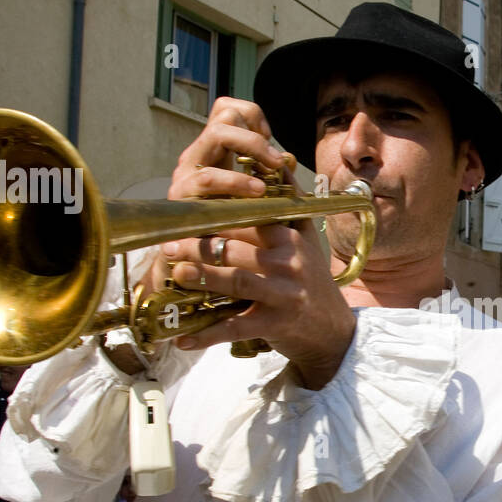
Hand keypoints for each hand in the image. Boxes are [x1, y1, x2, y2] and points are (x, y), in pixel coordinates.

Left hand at [150, 99, 357, 389]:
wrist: (332, 330)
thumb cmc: (311, 280)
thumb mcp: (307, 239)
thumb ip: (291, 205)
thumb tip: (279, 162)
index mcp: (290, 237)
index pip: (248, 219)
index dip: (215, 215)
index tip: (187, 213)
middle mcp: (288, 263)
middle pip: (235, 249)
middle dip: (197, 246)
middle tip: (168, 244)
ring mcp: (282, 295)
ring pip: (234, 281)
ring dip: (200, 278)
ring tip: (174, 272)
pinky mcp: (274, 324)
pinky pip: (234, 327)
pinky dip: (206, 334)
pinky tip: (182, 340)